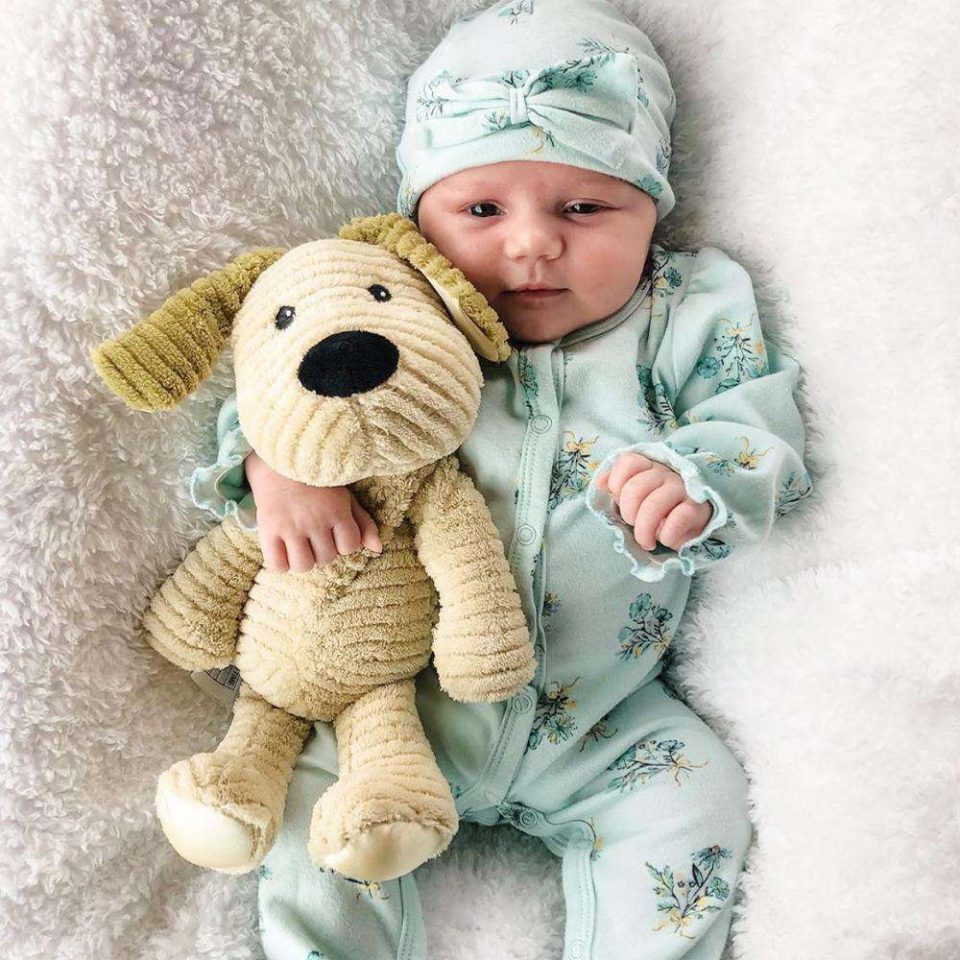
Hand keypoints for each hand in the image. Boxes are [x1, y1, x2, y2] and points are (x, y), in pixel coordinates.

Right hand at [245, 451, 381, 572]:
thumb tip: (378, 549)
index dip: (343, 544)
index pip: (349, 546)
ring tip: (299, 546)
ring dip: (303, 560)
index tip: (333, 533)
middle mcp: (315, 520)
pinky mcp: (268, 529)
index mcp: (336, 511)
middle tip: (314, 536)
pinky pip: (277, 565)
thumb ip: (364, 523)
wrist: (279, 463)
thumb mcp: (345, 498)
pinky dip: (280, 564)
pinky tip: (282, 551)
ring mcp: (291, 526)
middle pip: (326, 558)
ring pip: (303, 565)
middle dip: (323, 551)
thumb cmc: (317, 485)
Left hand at [595, 453, 712, 551]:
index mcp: (649, 467)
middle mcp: (666, 474)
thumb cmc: (660, 510)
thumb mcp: (637, 496)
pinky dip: (666, 535)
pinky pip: (677, 519)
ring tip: (646, 541)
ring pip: (653, 506)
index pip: (627, 462)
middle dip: (628, 514)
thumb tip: (600, 483)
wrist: (693, 524)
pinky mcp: (697, 508)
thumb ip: (617, 486)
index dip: (617, 483)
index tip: (620, 499)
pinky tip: (666, 539)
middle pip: (635, 489)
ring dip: (644, 531)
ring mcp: (682, 489)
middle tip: (634, 525)